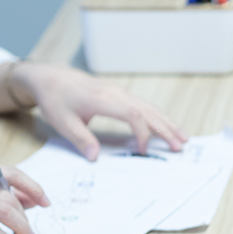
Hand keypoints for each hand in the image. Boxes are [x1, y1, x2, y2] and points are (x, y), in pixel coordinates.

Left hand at [9, 63, 186, 160]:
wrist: (50, 76)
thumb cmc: (55, 98)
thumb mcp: (62, 121)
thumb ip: (80, 139)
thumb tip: (95, 157)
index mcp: (102, 99)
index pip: (133, 114)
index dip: (142, 132)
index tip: (142, 150)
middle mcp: (115, 93)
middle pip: (148, 110)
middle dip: (166, 128)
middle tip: (180, 146)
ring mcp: (119, 92)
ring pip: (149, 106)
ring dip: (166, 122)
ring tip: (183, 137)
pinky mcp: (119, 94)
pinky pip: (143, 105)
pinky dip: (158, 116)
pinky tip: (167, 126)